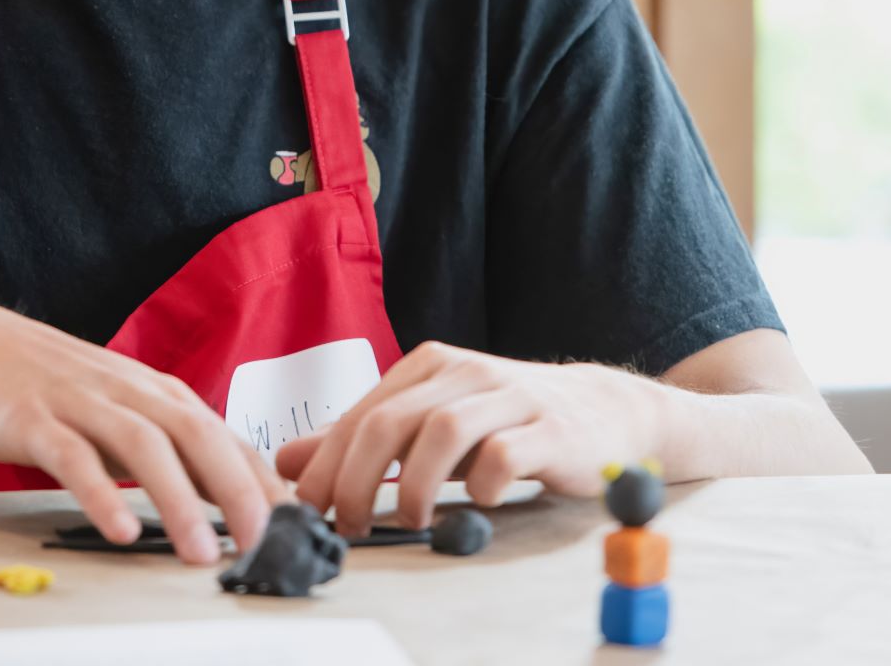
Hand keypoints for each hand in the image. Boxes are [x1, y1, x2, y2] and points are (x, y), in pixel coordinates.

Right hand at [0, 299, 286, 563]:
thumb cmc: (52, 385)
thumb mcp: (121, 410)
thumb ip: (171, 448)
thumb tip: (234, 494)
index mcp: (155, 393)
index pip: (224, 435)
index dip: (262, 479)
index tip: (296, 525)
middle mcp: (128, 392)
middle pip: (196, 435)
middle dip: (237, 490)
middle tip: (264, 542)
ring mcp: (81, 403)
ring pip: (143, 447)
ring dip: (177, 501)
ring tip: (200, 554)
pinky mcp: (34, 420)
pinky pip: (72, 457)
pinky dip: (99, 495)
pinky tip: (118, 531)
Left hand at [274, 340, 669, 535]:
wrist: (603, 409)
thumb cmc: (505, 421)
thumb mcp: (428, 423)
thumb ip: (362, 441)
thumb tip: (288, 462)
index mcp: (429, 367)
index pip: (363, 413)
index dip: (328, 463)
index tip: (309, 508)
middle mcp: (465, 373)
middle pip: (393, 421)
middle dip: (359, 478)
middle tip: (348, 523)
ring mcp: (510, 397)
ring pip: (445, 431)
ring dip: (415, 484)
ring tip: (408, 520)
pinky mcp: (551, 429)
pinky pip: (506, 453)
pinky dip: (482, 482)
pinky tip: (476, 502)